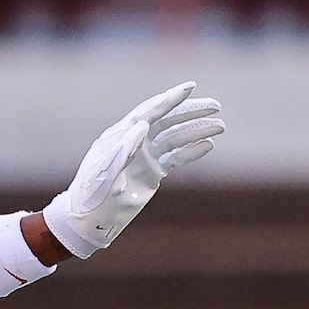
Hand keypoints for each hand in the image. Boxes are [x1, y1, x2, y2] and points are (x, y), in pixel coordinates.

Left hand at [42, 82, 222, 259]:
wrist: (87, 222)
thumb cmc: (90, 196)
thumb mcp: (104, 174)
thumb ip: (123, 149)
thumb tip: (143, 124)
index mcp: (120, 136)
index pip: (149, 112)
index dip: (170, 99)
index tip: (190, 86)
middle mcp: (134, 142)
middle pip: (167, 120)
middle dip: (191, 111)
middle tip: (216, 107)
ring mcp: (144, 156)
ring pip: (175, 137)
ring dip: (197, 130)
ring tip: (220, 126)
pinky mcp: (151, 172)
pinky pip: (176, 157)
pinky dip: (191, 151)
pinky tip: (208, 145)